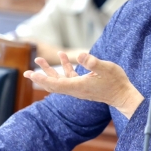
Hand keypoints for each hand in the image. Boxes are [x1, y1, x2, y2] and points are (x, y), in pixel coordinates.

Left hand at [24, 52, 144, 117]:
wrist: (123, 95)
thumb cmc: (116, 82)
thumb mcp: (106, 68)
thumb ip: (92, 62)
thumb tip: (78, 55)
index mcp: (78, 86)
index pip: (54, 84)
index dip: (41, 79)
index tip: (29, 74)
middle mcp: (76, 89)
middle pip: (53, 84)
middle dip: (40, 76)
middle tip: (27, 72)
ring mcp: (79, 88)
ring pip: (60, 80)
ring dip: (49, 70)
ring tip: (39, 59)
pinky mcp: (84, 85)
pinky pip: (69, 77)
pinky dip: (64, 68)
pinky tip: (64, 56)